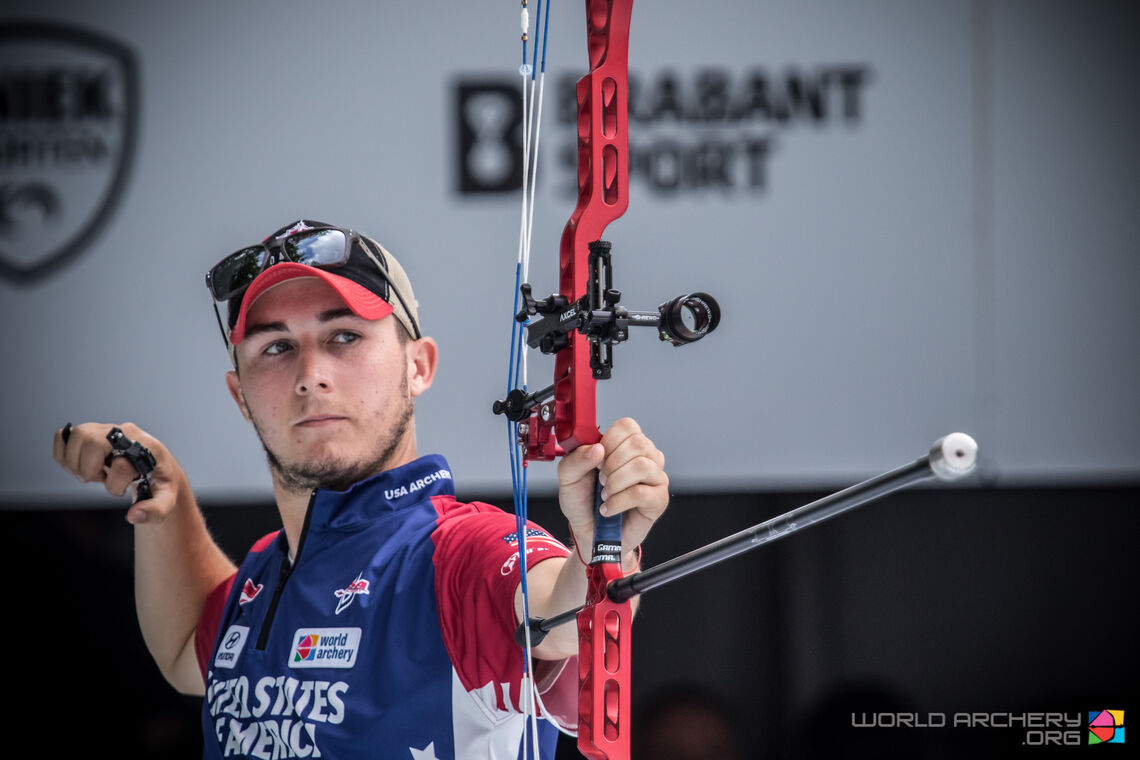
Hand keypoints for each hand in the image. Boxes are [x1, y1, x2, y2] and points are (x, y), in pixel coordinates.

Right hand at [52, 422, 182, 524]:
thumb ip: (154, 510)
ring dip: (76, 462)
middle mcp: (125, 433)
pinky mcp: (93, 433)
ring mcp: (108, 430)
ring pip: (77, 435)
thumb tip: (134, 515)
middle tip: (100, 480)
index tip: (122, 489)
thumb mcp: (166, 500)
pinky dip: (64, 454)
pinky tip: (78, 466)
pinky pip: (66, 436)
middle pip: (91, 441)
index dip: (115, 485)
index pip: (120, 465)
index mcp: (146, 447)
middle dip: (89, 469)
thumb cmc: (160, 482)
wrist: (157, 468)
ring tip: (91, 473)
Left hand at [557, 417, 668, 563]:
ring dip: (615, 482)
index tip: (597, 459)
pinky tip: (609, 509)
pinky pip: (642, 493)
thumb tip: (597, 449)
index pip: (628, 426)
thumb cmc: (583, 502)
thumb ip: (576, 458)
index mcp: (625, 445)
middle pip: (638, 443)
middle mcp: (645, 457)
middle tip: (601, 480)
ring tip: (605, 494)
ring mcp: (655, 477)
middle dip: (611, 463)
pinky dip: (619, 502)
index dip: (610, 441)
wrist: (588, 533)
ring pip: (642, 466)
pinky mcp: (658, 499)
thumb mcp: (568, 477)